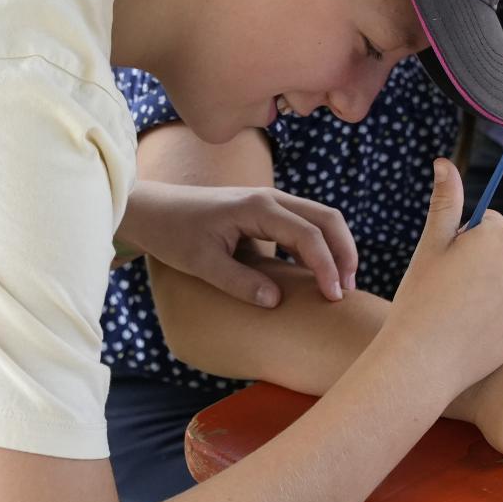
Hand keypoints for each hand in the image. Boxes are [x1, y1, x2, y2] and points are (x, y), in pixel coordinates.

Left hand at [118, 179, 356, 306]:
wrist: (153, 210)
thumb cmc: (174, 234)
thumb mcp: (202, 264)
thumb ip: (239, 282)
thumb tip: (276, 302)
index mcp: (258, 208)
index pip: (309, 234)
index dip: (326, 266)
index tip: (334, 297)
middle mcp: (271, 199)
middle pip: (327, 218)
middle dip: (345, 253)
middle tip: (348, 290)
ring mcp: (270, 202)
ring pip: (320, 218)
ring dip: (336, 247)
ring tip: (340, 284)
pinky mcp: (266, 211)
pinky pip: (305, 224)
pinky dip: (319, 246)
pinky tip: (316, 273)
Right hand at [387, 160, 502, 394]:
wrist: (424, 363)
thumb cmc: (421, 299)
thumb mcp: (430, 245)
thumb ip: (445, 201)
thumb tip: (445, 162)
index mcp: (501, 235)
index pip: (488, 223)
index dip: (462, 241)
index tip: (445, 264)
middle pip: (502, 250)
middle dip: (479, 261)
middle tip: (448, 288)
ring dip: (489, 286)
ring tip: (458, 309)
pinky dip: (496, 312)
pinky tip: (471, 327)